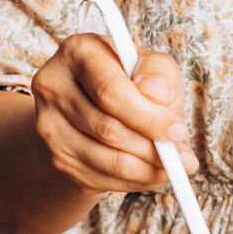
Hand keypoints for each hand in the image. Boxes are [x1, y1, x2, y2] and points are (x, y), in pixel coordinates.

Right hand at [31, 33, 197, 197]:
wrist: (91, 111)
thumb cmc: (127, 83)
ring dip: (149, 169)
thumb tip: (158, 94)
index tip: (178, 131)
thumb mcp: (148, 66)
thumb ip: (160, 72)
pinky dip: (137, 181)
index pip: (111, 92)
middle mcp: (54, 86)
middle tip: (181, 158)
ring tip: (172, 167)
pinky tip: (152, 173)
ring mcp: (51, 127)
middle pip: (109, 129)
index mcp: (78, 52)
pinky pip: (106, 180)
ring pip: (110, 161)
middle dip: (152, 148)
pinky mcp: (59, 160)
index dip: (149, 117)